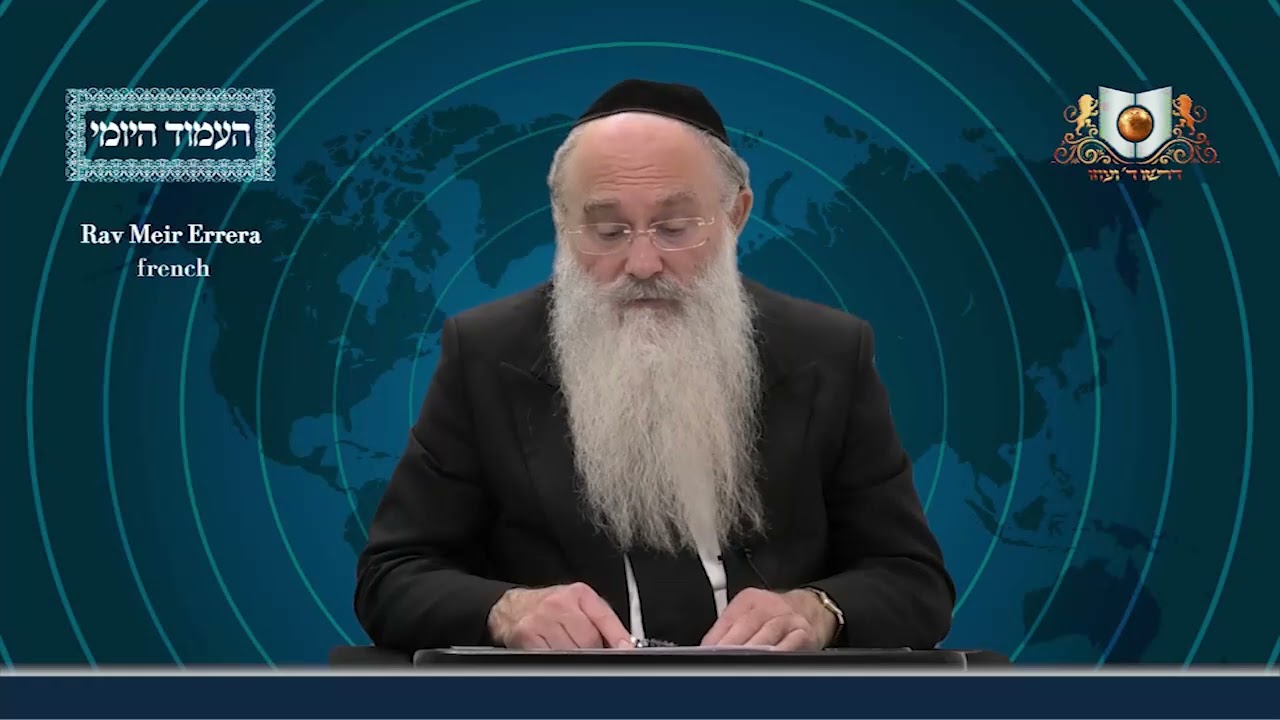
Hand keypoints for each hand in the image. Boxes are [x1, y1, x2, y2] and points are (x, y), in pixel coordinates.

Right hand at [486, 582, 632, 649]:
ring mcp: (542, 619)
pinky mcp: (527, 635)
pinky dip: (557, 661)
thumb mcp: (578, 604)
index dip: (617, 636)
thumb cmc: (549, 608)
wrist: (512, 608)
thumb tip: (622, 644)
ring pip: (571, 651)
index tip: (625, 649)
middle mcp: (559, 603)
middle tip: (588, 651)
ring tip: (569, 649)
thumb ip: (601, 621)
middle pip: (589, 639)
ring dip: (574, 657)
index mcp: (578, 594)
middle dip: (593, 651)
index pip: (604, 616)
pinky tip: (555, 653)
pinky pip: (551, 657)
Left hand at [700, 588, 836, 650]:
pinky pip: (791, 643)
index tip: (707, 652)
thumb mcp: (750, 613)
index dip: (716, 637)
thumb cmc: (775, 615)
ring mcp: (788, 618)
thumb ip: (729, 629)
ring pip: (767, 633)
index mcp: (749, 599)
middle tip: (720, 658)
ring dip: (752, 650)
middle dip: (732, 644)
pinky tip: (769, 660)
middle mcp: (769, 605)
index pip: (729, 619)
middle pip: (747, 624)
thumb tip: (708, 650)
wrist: (812, 609)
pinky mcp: (805, 632)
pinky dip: (779, 652)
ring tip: (740, 662)